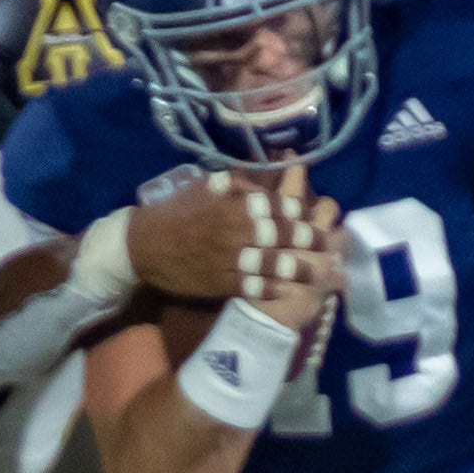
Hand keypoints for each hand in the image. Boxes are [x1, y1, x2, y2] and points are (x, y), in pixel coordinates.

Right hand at [127, 164, 345, 303]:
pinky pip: (254, 287)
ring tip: (323, 271)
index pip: (277, 207)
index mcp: (234, 205)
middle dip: (310, 240)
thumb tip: (261, 181)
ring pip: (274, 264)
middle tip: (332, 244)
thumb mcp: (204, 187)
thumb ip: (236, 185)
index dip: (300, 212)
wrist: (142, 247)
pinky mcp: (222, 283)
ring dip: (301, 268)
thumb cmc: (175, 212)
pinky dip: (274, 289)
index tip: (316, 216)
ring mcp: (231, 260)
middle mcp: (237, 231)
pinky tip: (291, 290)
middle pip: (283, 236)